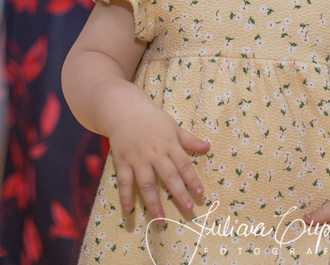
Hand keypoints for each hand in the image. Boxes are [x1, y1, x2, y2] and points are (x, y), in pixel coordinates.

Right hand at [106, 99, 209, 218]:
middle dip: (180, 194)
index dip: (193, 180)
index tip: (201, 193)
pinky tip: (129, 209)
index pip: (184, 165)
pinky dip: (125, 196)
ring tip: (160, 219)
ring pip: (147, 183)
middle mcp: (155, 154)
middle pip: (169, 177)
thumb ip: (189, 140)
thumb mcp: (173, 126)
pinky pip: (124, 181)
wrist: (124, 110)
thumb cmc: (152, 118)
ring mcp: (138, 159)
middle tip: (189, 209)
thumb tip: (207, 147)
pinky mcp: (122, 161)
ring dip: (154, 202)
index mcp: (169, 144)